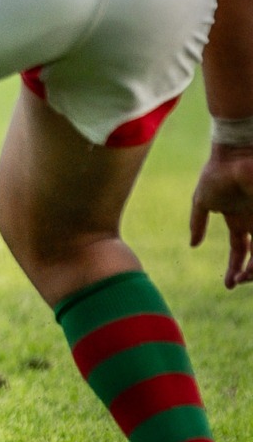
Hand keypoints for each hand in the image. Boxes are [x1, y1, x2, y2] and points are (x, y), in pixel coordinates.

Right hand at [192, 144, 252, 288]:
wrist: (234, 158)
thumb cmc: (216, 174)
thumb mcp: (202, 201)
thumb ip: (197, 223)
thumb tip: (193, 245)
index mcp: (238, 219)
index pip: (239, 250)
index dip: (235, 267)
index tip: (230, 283)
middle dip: (247, 273)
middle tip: (237, 283)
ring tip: (244, 278)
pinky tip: (250, 266)